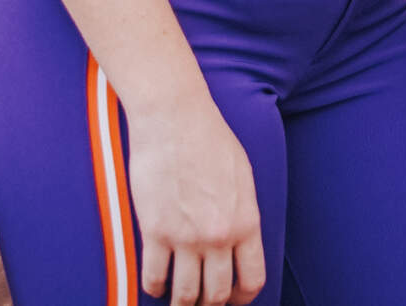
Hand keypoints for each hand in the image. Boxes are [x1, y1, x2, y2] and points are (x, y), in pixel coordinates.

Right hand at [125, 95, 264, 305]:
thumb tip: (239, 240)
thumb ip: (242, 213)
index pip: (252, 279)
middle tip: (202, 302)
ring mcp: (186, 236)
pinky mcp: (155, 231)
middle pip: (217, 294)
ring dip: (181, 303)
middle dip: (210, 304)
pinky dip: (153, 287)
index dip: (243, 298)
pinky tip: (155, 283)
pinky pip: (153, 277)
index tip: (233, 300)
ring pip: (185, 295)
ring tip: (177, 299)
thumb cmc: (210, 139)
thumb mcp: (242, 177)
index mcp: (246, 221)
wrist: (175, 118)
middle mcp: (219, 235)